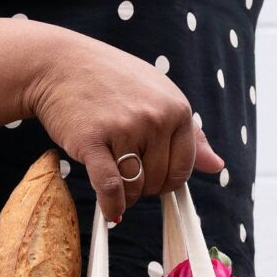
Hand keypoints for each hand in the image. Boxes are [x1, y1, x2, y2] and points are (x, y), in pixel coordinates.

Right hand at [20, 30, 223, 223]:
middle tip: (126, 172)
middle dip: (144, 187)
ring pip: (134, 187)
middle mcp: (155, 118)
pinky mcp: (92, 141)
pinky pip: (110, 187)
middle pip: (159, 181)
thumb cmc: (111, 81)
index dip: (167, 181)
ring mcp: (124, 129)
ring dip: (125, 195)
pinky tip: (110, 212)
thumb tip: (216, 166)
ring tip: (114, 178)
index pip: (183, 168)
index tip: (151, 177)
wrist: (60, 65)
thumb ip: (190, 133)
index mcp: (176, 109)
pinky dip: (112, 206)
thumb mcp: (158, 96)